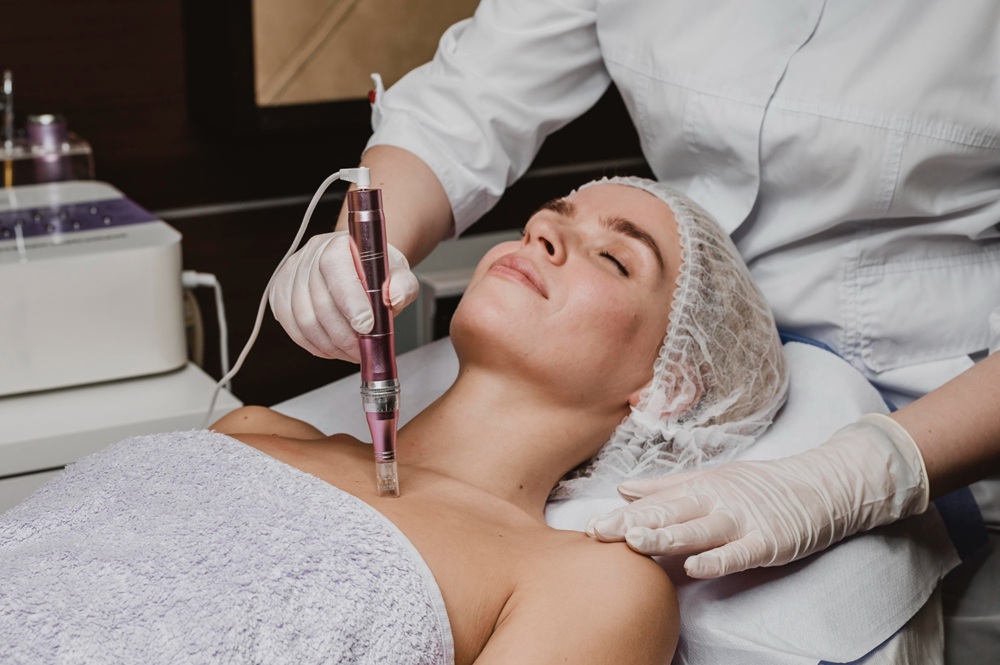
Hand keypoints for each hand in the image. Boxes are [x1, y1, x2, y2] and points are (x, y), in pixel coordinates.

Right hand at [268, 231, 418, 361]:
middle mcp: (310, 255)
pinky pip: (292, 328)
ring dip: (330, 345)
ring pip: (304, 320)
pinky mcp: (280, 293)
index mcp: (339, 244)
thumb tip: (394, 298)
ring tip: (349, 351)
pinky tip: (331, 348)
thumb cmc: (376, 271)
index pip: (336, 270)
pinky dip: (313, 345)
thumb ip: (403, 285)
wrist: (358, 265)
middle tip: (362, 350)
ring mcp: (291, 274)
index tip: (367, 327)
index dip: (350, 302)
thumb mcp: (399, 274)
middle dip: (344, 335)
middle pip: (320, 303)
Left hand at [586, 414, 928, 577]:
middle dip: (631, 524)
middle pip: (668, 514)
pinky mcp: (768, 540)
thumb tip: (623, 488)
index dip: (620, 516)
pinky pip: (739, 552)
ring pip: (698, 530)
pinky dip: (718, 559)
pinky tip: (695, 566)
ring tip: (635, 542)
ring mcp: (741, 521)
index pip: (652, 504)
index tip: (588, 527)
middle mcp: (715, 502)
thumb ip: (665, 488)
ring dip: (666, 536)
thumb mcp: (710, 480)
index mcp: (698, 489)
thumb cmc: (758, 487)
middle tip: (597, 533)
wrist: (820, 486)